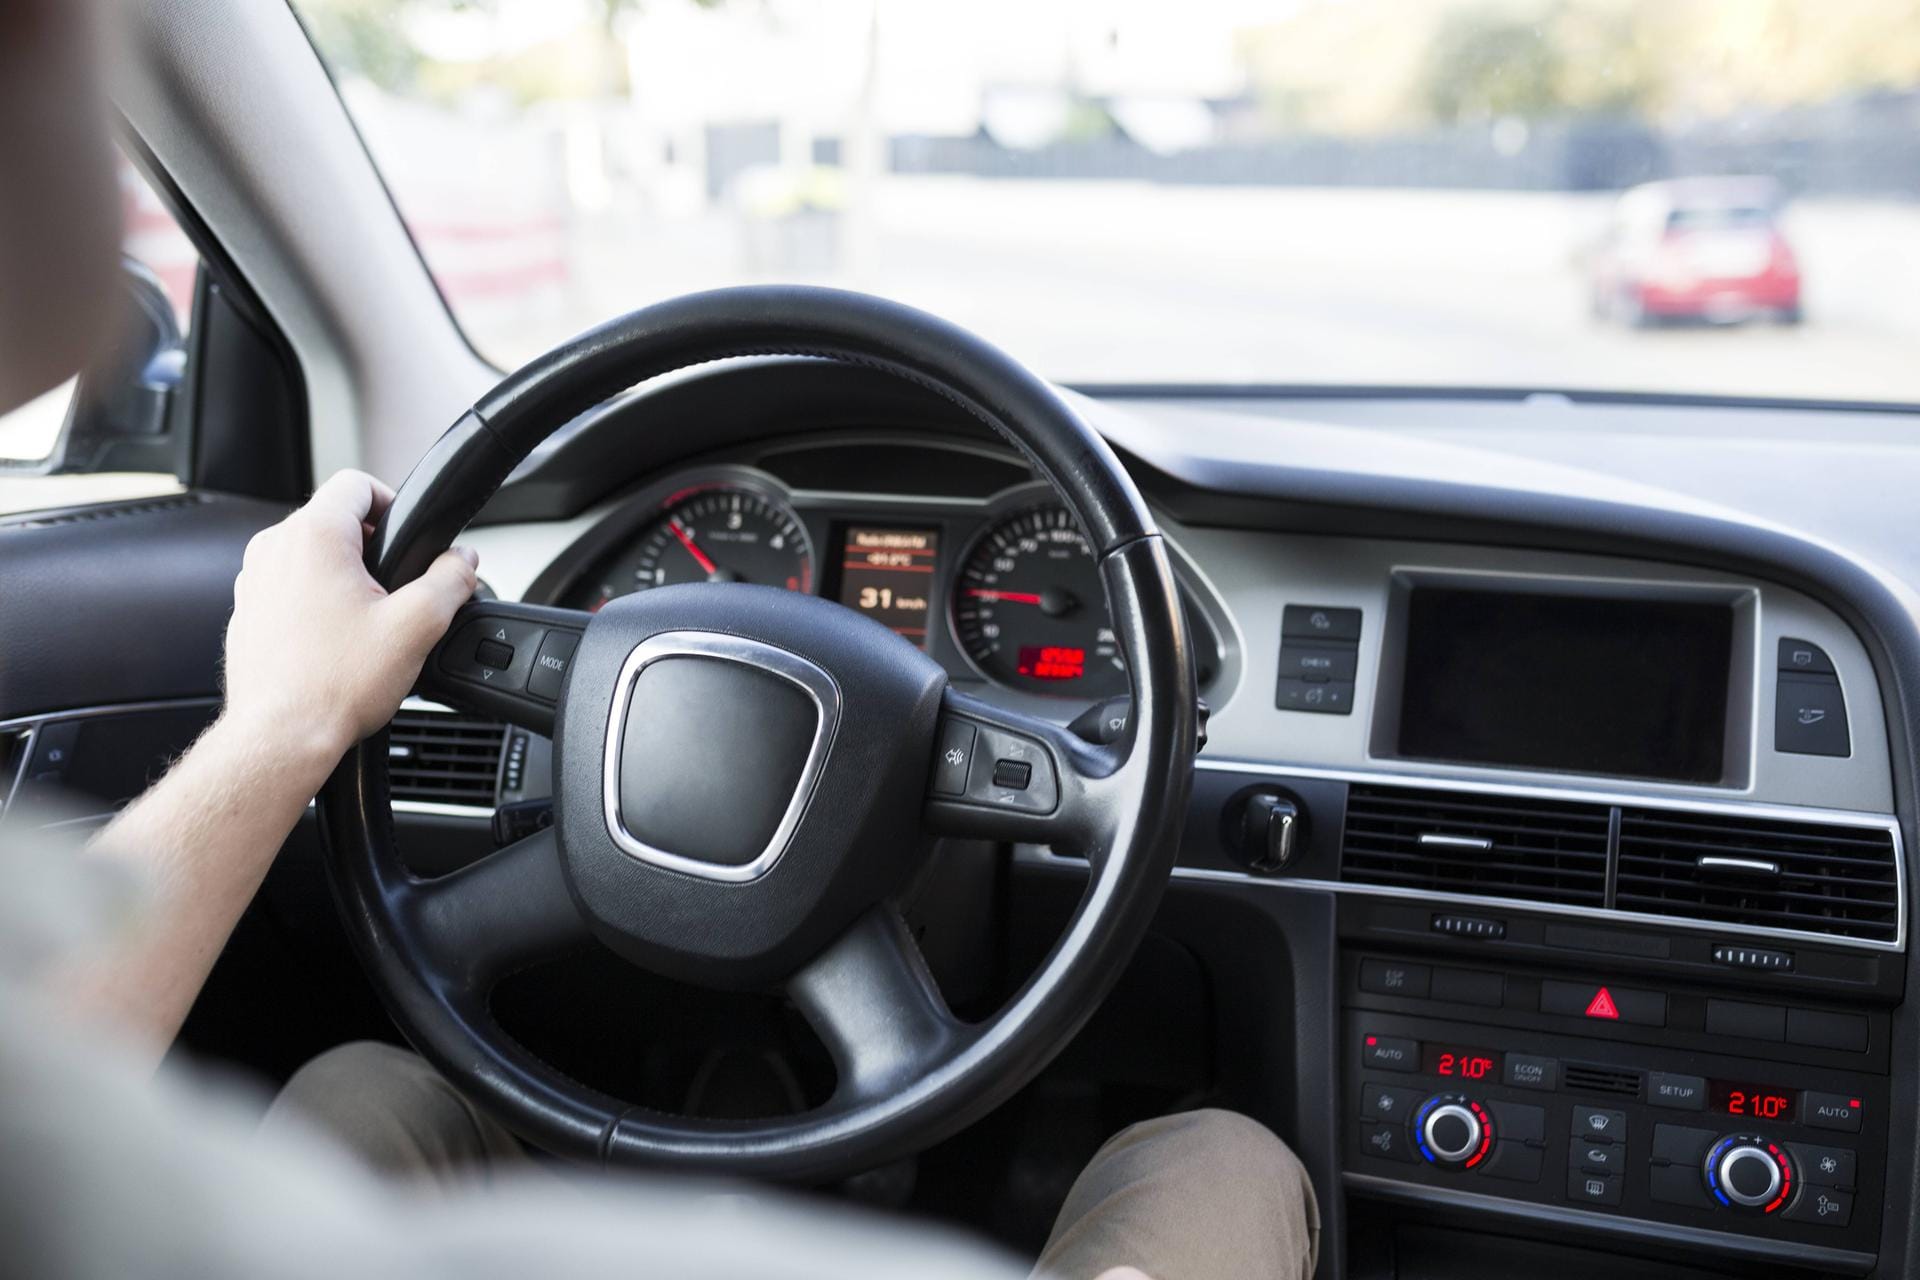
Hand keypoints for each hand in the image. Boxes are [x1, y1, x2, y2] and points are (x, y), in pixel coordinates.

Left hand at [221, 470, 477, 774]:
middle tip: (397, 589)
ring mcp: (253, 581)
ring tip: (368, 620)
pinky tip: (337, 641)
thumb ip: (450, 580)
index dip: (393, 502)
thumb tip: (463, 561)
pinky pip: (288, 587)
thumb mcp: (417, 626)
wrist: (281, 737)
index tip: (408, 535)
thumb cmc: (334, 685)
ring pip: (310, 554)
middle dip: (371, 546)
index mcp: (314, 536)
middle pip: (333, 518)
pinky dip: (315, 601)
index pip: (357, 483)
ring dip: (343, 574)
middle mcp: (274, 549)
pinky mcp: (247, 612)